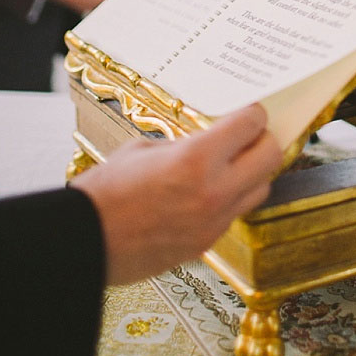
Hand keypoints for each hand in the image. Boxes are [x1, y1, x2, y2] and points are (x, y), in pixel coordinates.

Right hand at [71, 104, 282, 284]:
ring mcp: (213, 221)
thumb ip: (184, 143)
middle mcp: (214, 191)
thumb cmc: (106, 192)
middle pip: (270, 157)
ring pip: (261, 189)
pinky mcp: (206, 244)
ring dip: (253, 173)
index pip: (250, 125)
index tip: (250, 111)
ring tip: (234, 163)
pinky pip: (236, 213)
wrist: (85, 241)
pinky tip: (211, 190)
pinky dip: (232, 197)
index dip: (253, 114)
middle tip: (251, 134)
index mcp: (196, 159)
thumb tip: (210, 139)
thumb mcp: (145, 149)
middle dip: (264, 140)